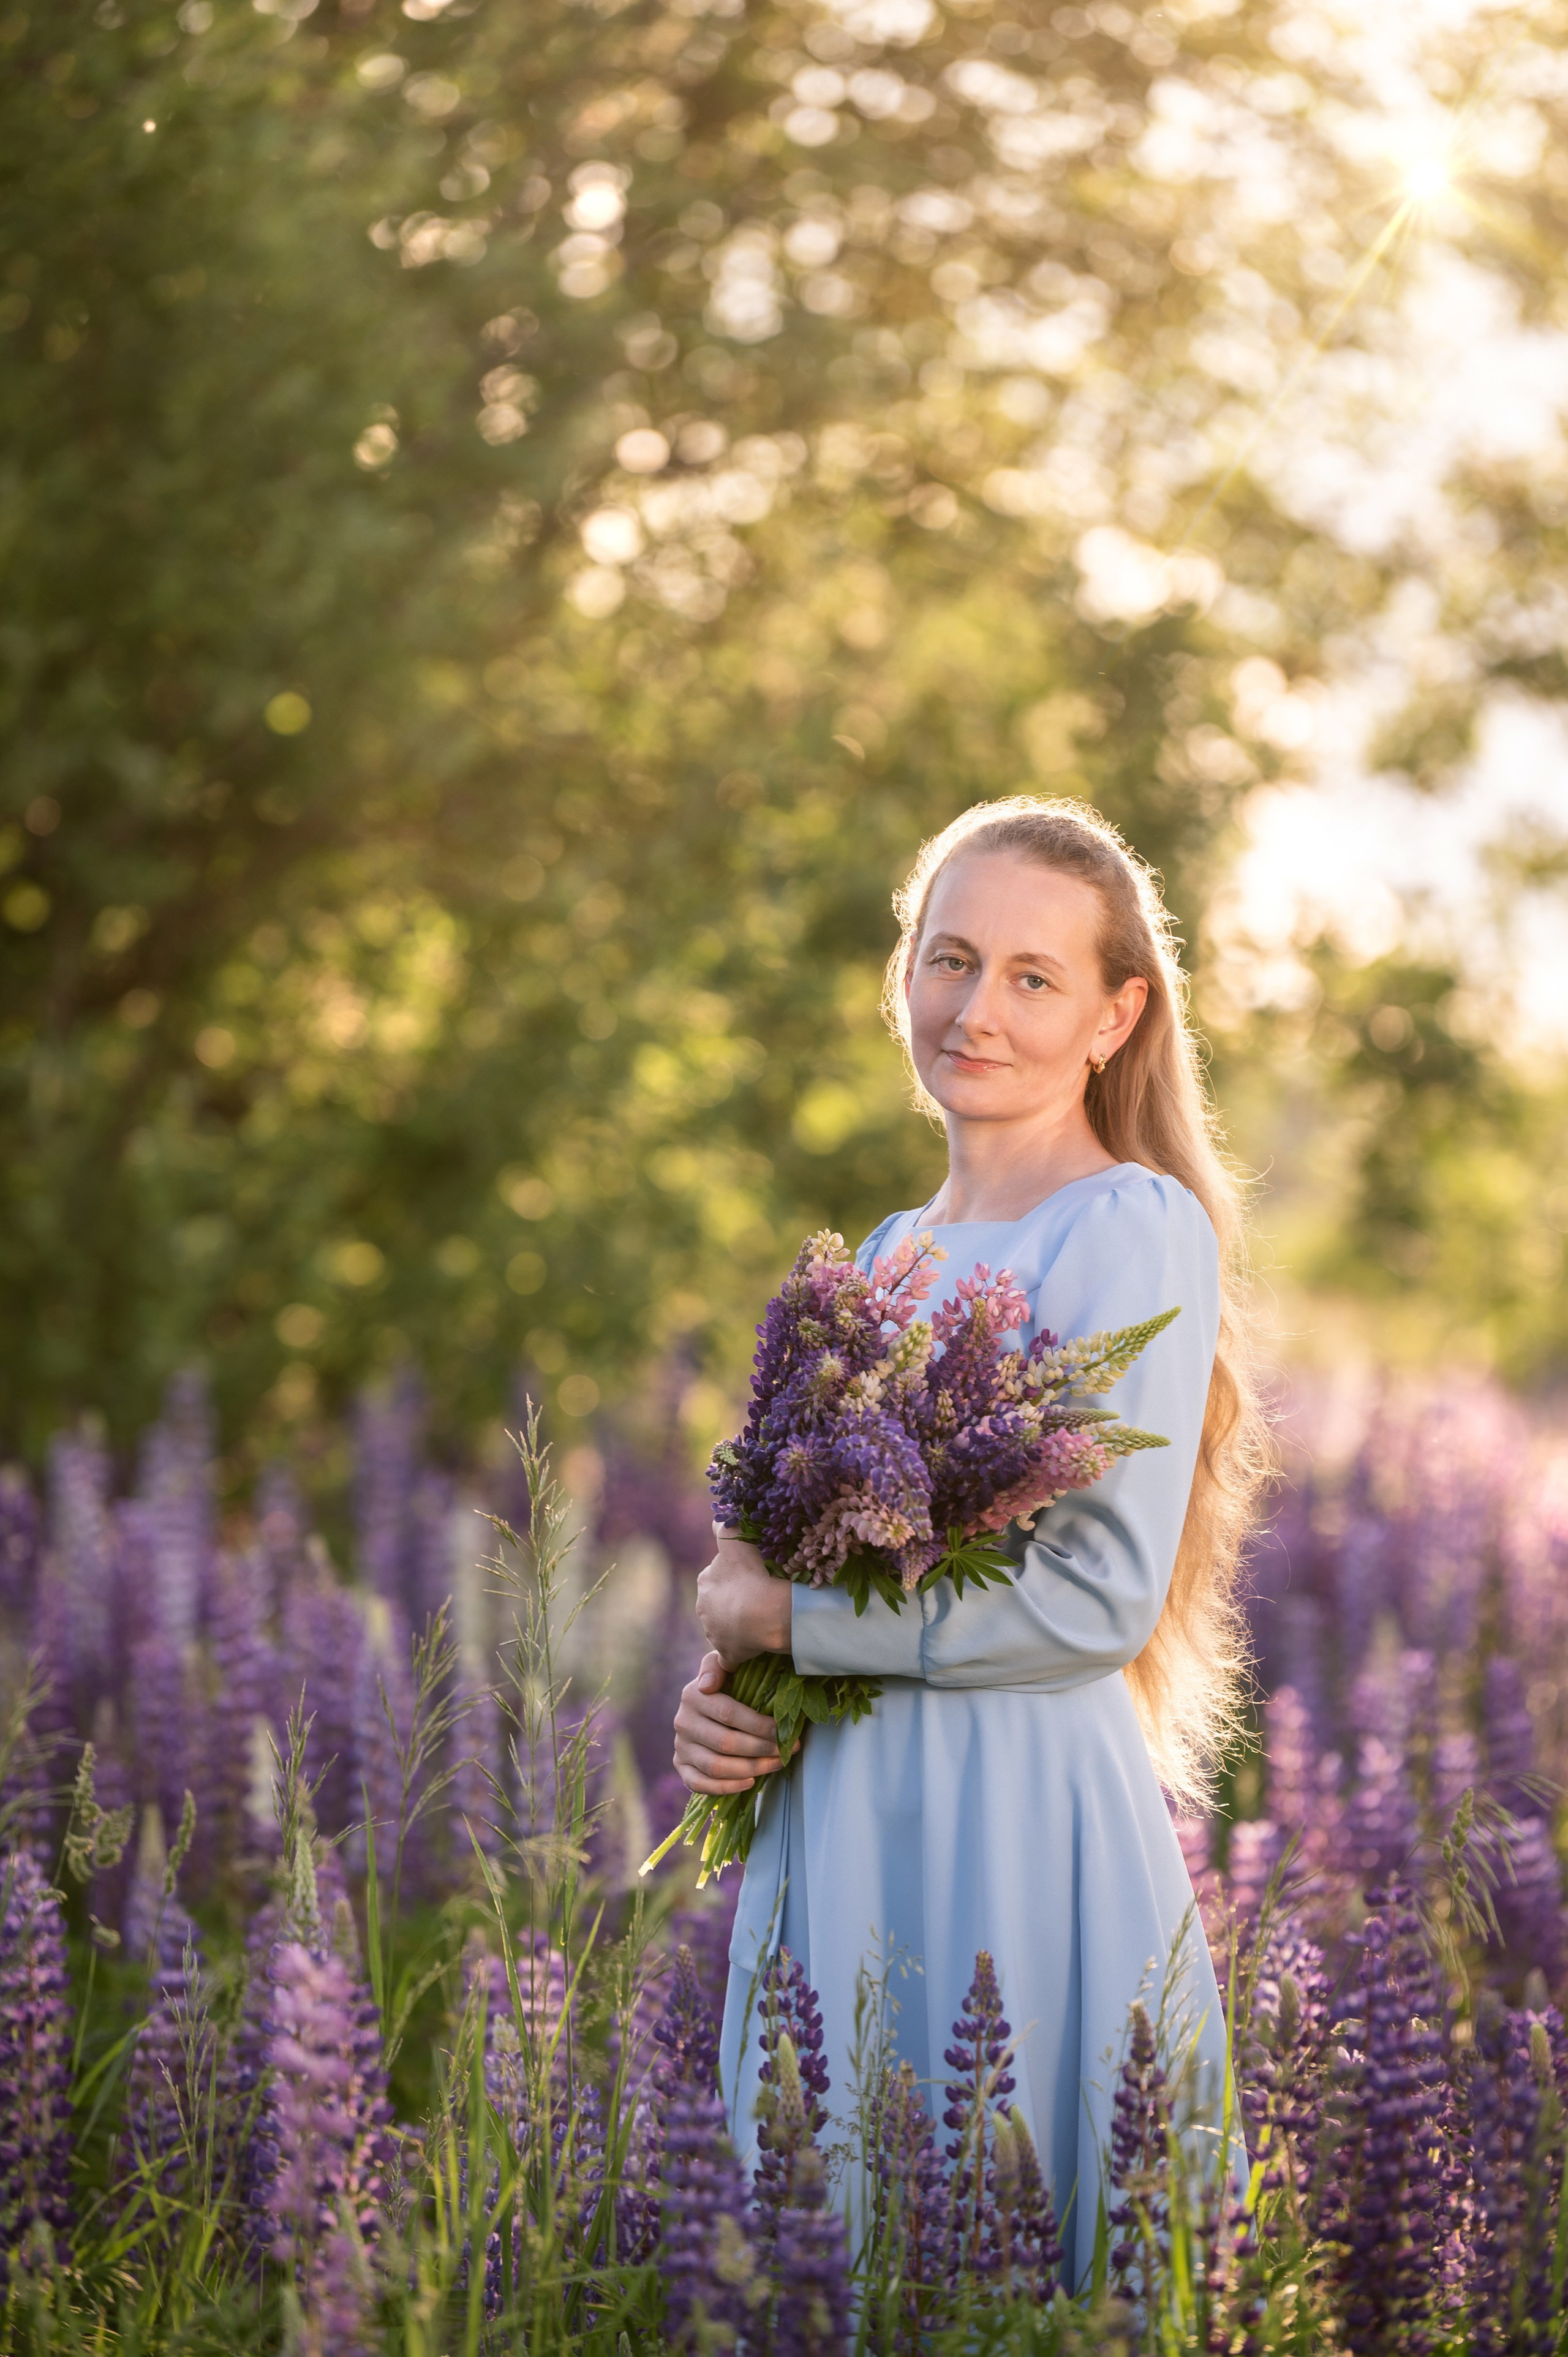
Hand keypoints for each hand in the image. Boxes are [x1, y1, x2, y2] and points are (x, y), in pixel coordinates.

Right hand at [673, 1651, 792, 1794]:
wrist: (707, 1707)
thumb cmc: (726, 1686)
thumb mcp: (724, 1667)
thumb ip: (717, 1665)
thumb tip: (708, 1685)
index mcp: (693, 1695)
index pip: (729, 1714)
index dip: (759, 1725)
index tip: (784, 1731)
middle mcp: (682, 1722)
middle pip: (725, 1743)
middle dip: (762, 1749)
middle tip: (788, 1750)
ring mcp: (680, 1747)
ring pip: (716, 1767)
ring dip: (751, 1769)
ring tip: (777, 1764)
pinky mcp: (681, 1767)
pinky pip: (700, 1784)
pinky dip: (726, 1787)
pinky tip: (750, 1782)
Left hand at [695, 1526, 791, 1669]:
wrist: (763, 1613)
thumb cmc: (750, 1574)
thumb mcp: (736, 1541)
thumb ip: (724, 1526)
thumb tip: (717, 1518)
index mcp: (705, 1582)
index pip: (718, 1577)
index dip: (735, 1576)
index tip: (753, 1577)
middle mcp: (704, 1608)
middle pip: (722, 1603)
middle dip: (736, 1601)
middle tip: (761, 1598)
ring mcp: (715, 1633)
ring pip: (728, 1626)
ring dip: (740, 1624)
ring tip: (763, 1619)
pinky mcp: (728, 1652)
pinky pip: (731, 1655)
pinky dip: (739, 1653)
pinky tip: (750, 1651)